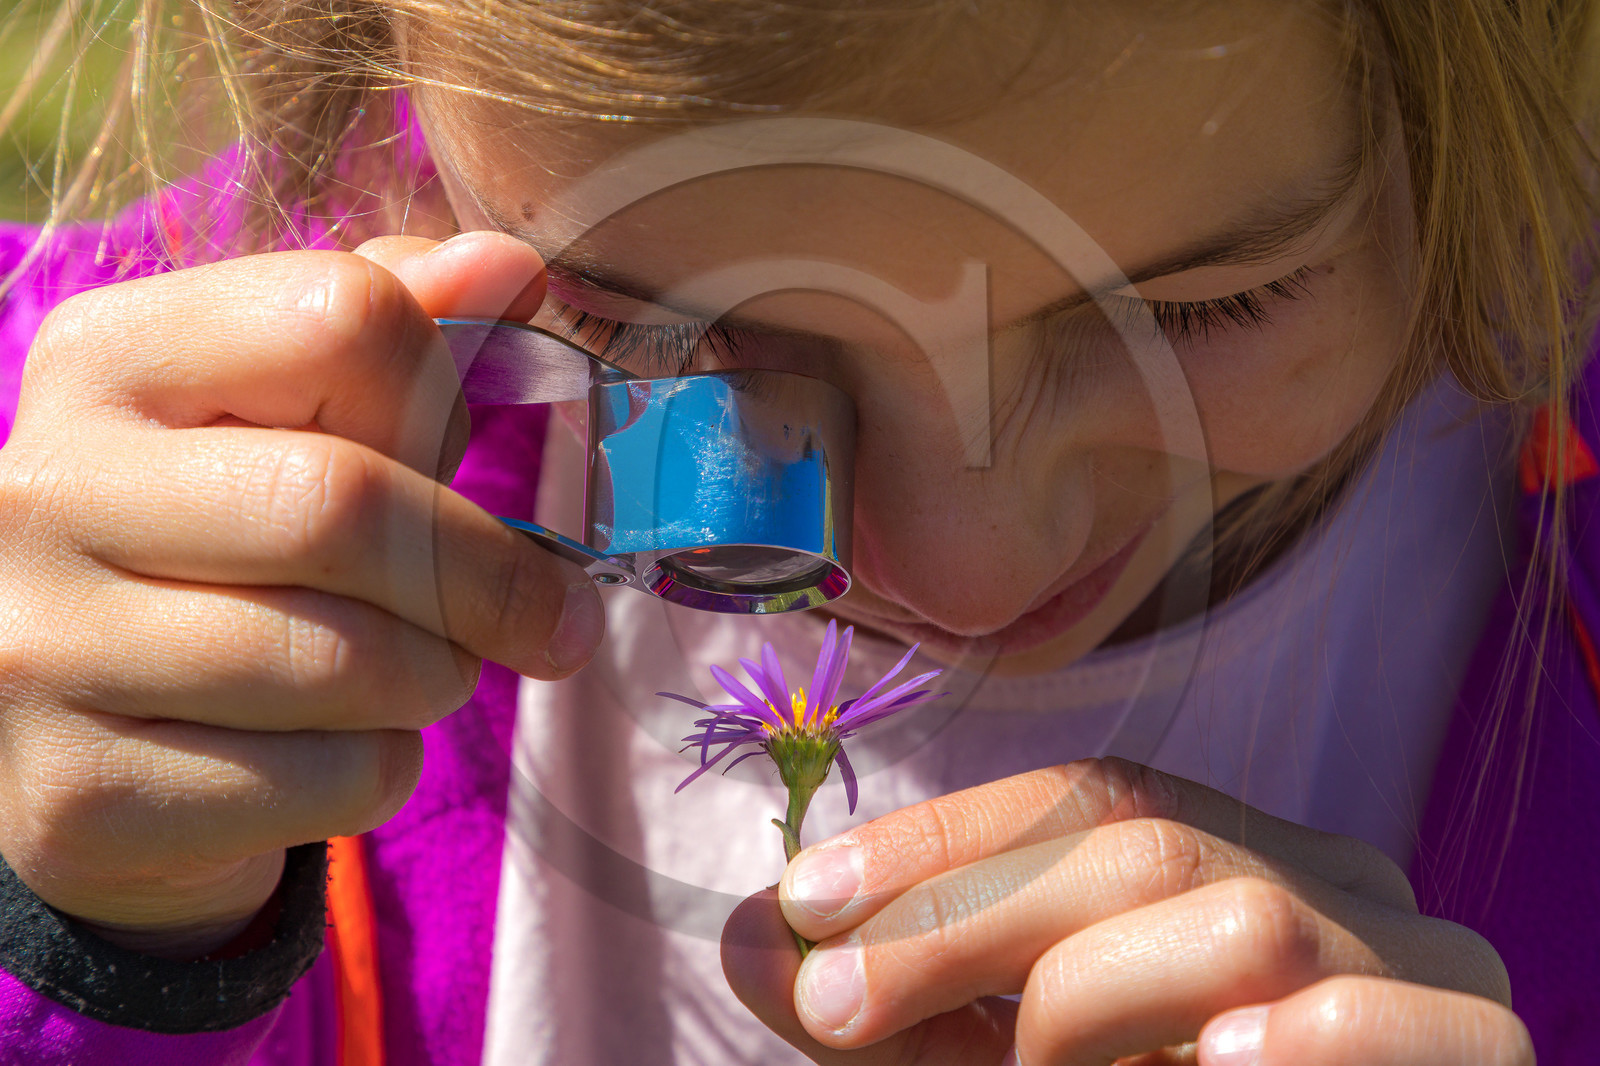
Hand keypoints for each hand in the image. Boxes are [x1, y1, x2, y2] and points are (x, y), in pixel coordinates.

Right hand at [0, 233, 603, 957]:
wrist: (85, 736)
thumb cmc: (230, 543)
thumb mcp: (292, 414)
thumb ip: (397, 328)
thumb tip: (511, 267)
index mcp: (106, 358)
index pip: (345, 319)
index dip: (445, 398)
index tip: (464, 455)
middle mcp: (45, 490)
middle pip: (346, 505)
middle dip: (490, 578)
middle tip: (553, 619)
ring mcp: (42, 651)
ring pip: (353, 664)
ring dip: (440, 677)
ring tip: (418, 671)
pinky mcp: (82, 799)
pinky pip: (333, 783)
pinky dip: (382, 770)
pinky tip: (330, 749)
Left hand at [722, 759, 1532, 1064]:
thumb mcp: (1013, 1061)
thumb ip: (905, 1009)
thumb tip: (749, 938)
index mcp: (1236, 857)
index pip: (1083, 797)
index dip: (937, 841)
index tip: (803, 903)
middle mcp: (1332, 879)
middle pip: (1140, 840)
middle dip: (964, 916)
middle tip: (840, 1001)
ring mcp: (1420, 961)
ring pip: (1240, 917)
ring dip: (1089, 1001)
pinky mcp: (1479, 1052)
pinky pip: (1377, 1019)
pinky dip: (1281, 1040)